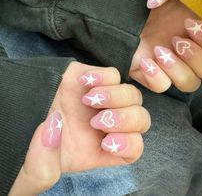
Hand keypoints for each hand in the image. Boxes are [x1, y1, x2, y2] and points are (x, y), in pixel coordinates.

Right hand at [10, 62, 149, 195]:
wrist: (16, 108)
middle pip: (141, 119)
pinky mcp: (91, 78)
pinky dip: (103, 77)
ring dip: (116, 97)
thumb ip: (42, 169)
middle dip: (125, 119)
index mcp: (99, 148)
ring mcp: (101, 99)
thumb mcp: (35, 170)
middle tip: (97, 121)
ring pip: (132, 95)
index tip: (107, 143)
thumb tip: (55, 130)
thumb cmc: (27, 141)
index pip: (134, 147)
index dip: (129, 144)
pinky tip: (84, 84)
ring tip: (88, 100)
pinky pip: (113, 74)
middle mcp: (104, 123)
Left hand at [130, 0, 201, 91]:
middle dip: (198, 59)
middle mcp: (186, 53)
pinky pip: (162, 87)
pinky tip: (145, 61)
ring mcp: (169, 66)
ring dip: (178, 70)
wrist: (116, 8)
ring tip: (158, 50)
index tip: (187, 24)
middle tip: (176, 41)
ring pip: (190, 84)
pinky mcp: (148, 74)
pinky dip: (156, 78)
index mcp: (196, 33)